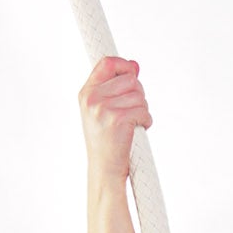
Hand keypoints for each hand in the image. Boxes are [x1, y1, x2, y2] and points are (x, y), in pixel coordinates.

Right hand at [80, 55, 151, 183]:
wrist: (104, 170)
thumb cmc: (106, 142)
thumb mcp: (103, 110)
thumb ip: (116, 86)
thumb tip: (134, 66)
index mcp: (86, 93)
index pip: (107, 63)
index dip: (124, 65)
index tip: (132, 73)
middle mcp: (92, 98)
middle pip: (130, 79)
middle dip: (138, 94)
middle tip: (131, 112)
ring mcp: (104, 108)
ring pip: (139, 95)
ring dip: (142, 110)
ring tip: (132, 124)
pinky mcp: (118, 119)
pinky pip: (144, 110)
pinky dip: (146, 121)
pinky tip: (136, 131)